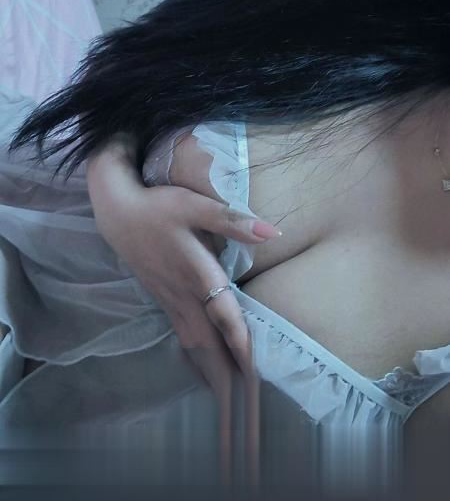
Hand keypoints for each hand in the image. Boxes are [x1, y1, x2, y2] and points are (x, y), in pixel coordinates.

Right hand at [86, 136, 279, 483]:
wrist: (116, 213)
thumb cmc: (159, 207)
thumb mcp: (195, 206)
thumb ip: (233, 220)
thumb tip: (273, 233)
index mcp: (197, 277)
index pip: (226, 321)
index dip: (243, 350)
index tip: (258, 382)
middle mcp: (186, 299)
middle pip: (212, 352)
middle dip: (231, 388)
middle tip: (247, 425)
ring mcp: (174, 304)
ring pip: (199, 353)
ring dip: (217, 385)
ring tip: (234, 417)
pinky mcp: (167, 303)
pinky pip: (188, 344)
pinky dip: (201, 367)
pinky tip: (208, 379)